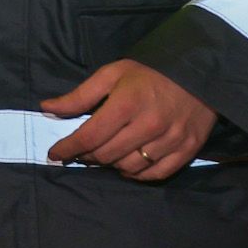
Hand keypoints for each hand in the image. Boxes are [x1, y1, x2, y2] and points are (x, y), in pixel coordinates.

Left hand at [42, 59, 215, 181]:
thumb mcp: (111, 74)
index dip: (68, 148)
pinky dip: (137, 174)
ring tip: (105, 154)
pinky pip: (155, 174)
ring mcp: (170, 140)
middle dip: (87, 156)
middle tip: (82, 150)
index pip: (89, 137)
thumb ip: (79, 95)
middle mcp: (149, 125)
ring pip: (129, 168)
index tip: (55, 154)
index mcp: (126, 104)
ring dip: (111, 165)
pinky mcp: (187, 149)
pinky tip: (128, 165)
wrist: (200, 72)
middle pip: (107, 155)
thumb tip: (47, 108)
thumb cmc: (149, 72)